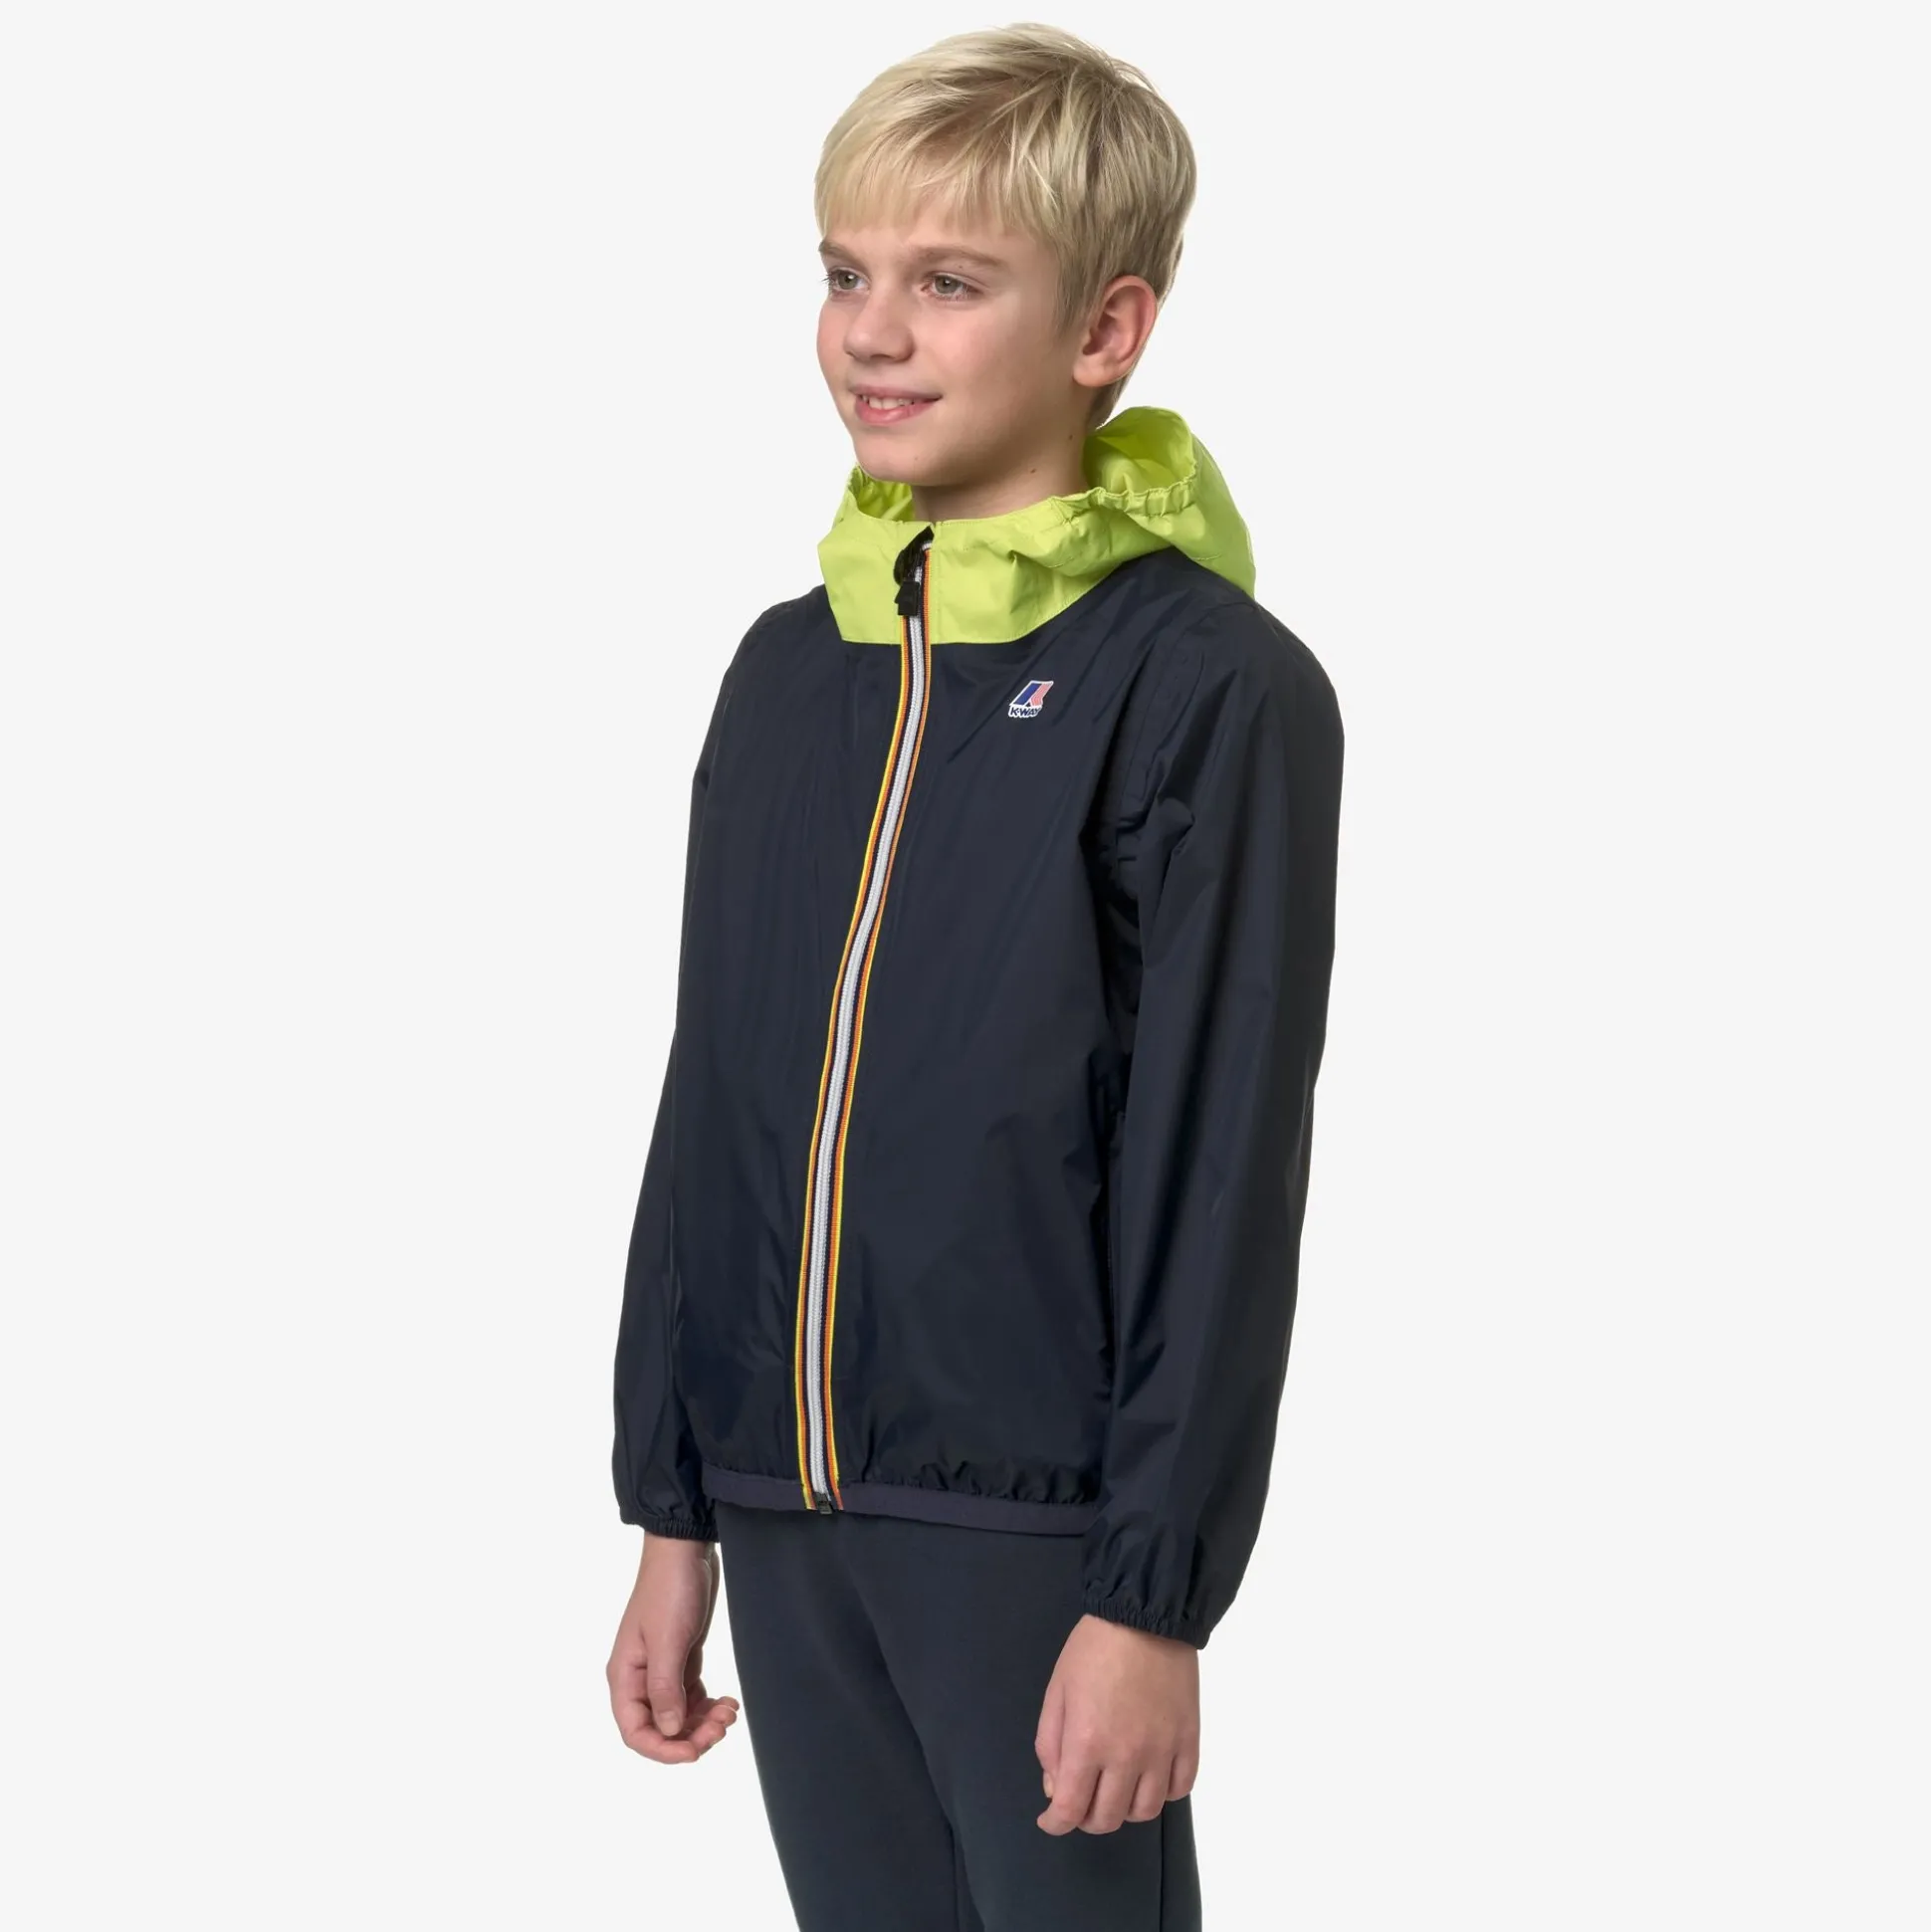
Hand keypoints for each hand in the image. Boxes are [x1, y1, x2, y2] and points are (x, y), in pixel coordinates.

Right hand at [607, 1534, 741, 1762]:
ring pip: (679, 1715)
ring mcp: (661, 1669)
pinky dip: (708, 1706)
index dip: (663, 1750)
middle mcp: (639, 1678)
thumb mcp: (667, 1640)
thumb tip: (668, 1731)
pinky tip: (727, 1702)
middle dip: (690, 1736)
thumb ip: (665, 1688)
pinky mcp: (681, 1659)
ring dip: (703, 1722)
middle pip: (660, 1728)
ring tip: (729, 1712)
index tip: (694, 1751)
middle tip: (722, 1727)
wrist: (685, 1549)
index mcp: (624, 1676)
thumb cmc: (670, 1590)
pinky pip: (691, 1697)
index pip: (635, 1732)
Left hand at [1034, 1613, 1199, 1833]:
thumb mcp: (1057, 1691)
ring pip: (1144, 1811)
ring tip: (1116, 1789)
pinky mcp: (1188, 1741)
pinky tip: (1149, 1776)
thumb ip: (1050, 1744)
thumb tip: (1055, 1787)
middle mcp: (1126, 1756)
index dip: (1055, 1822)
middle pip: (1107, 1818)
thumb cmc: (1093, 1650)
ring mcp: (1162, 1751)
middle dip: (1086, 1818)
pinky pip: (1179, 1789)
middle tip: (1080, 1800)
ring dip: (1124, 1809)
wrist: (1144, 1617)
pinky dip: (1162, 1793)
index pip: (1070, 1808)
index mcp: (1087, 1743)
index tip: (1050, 1819)